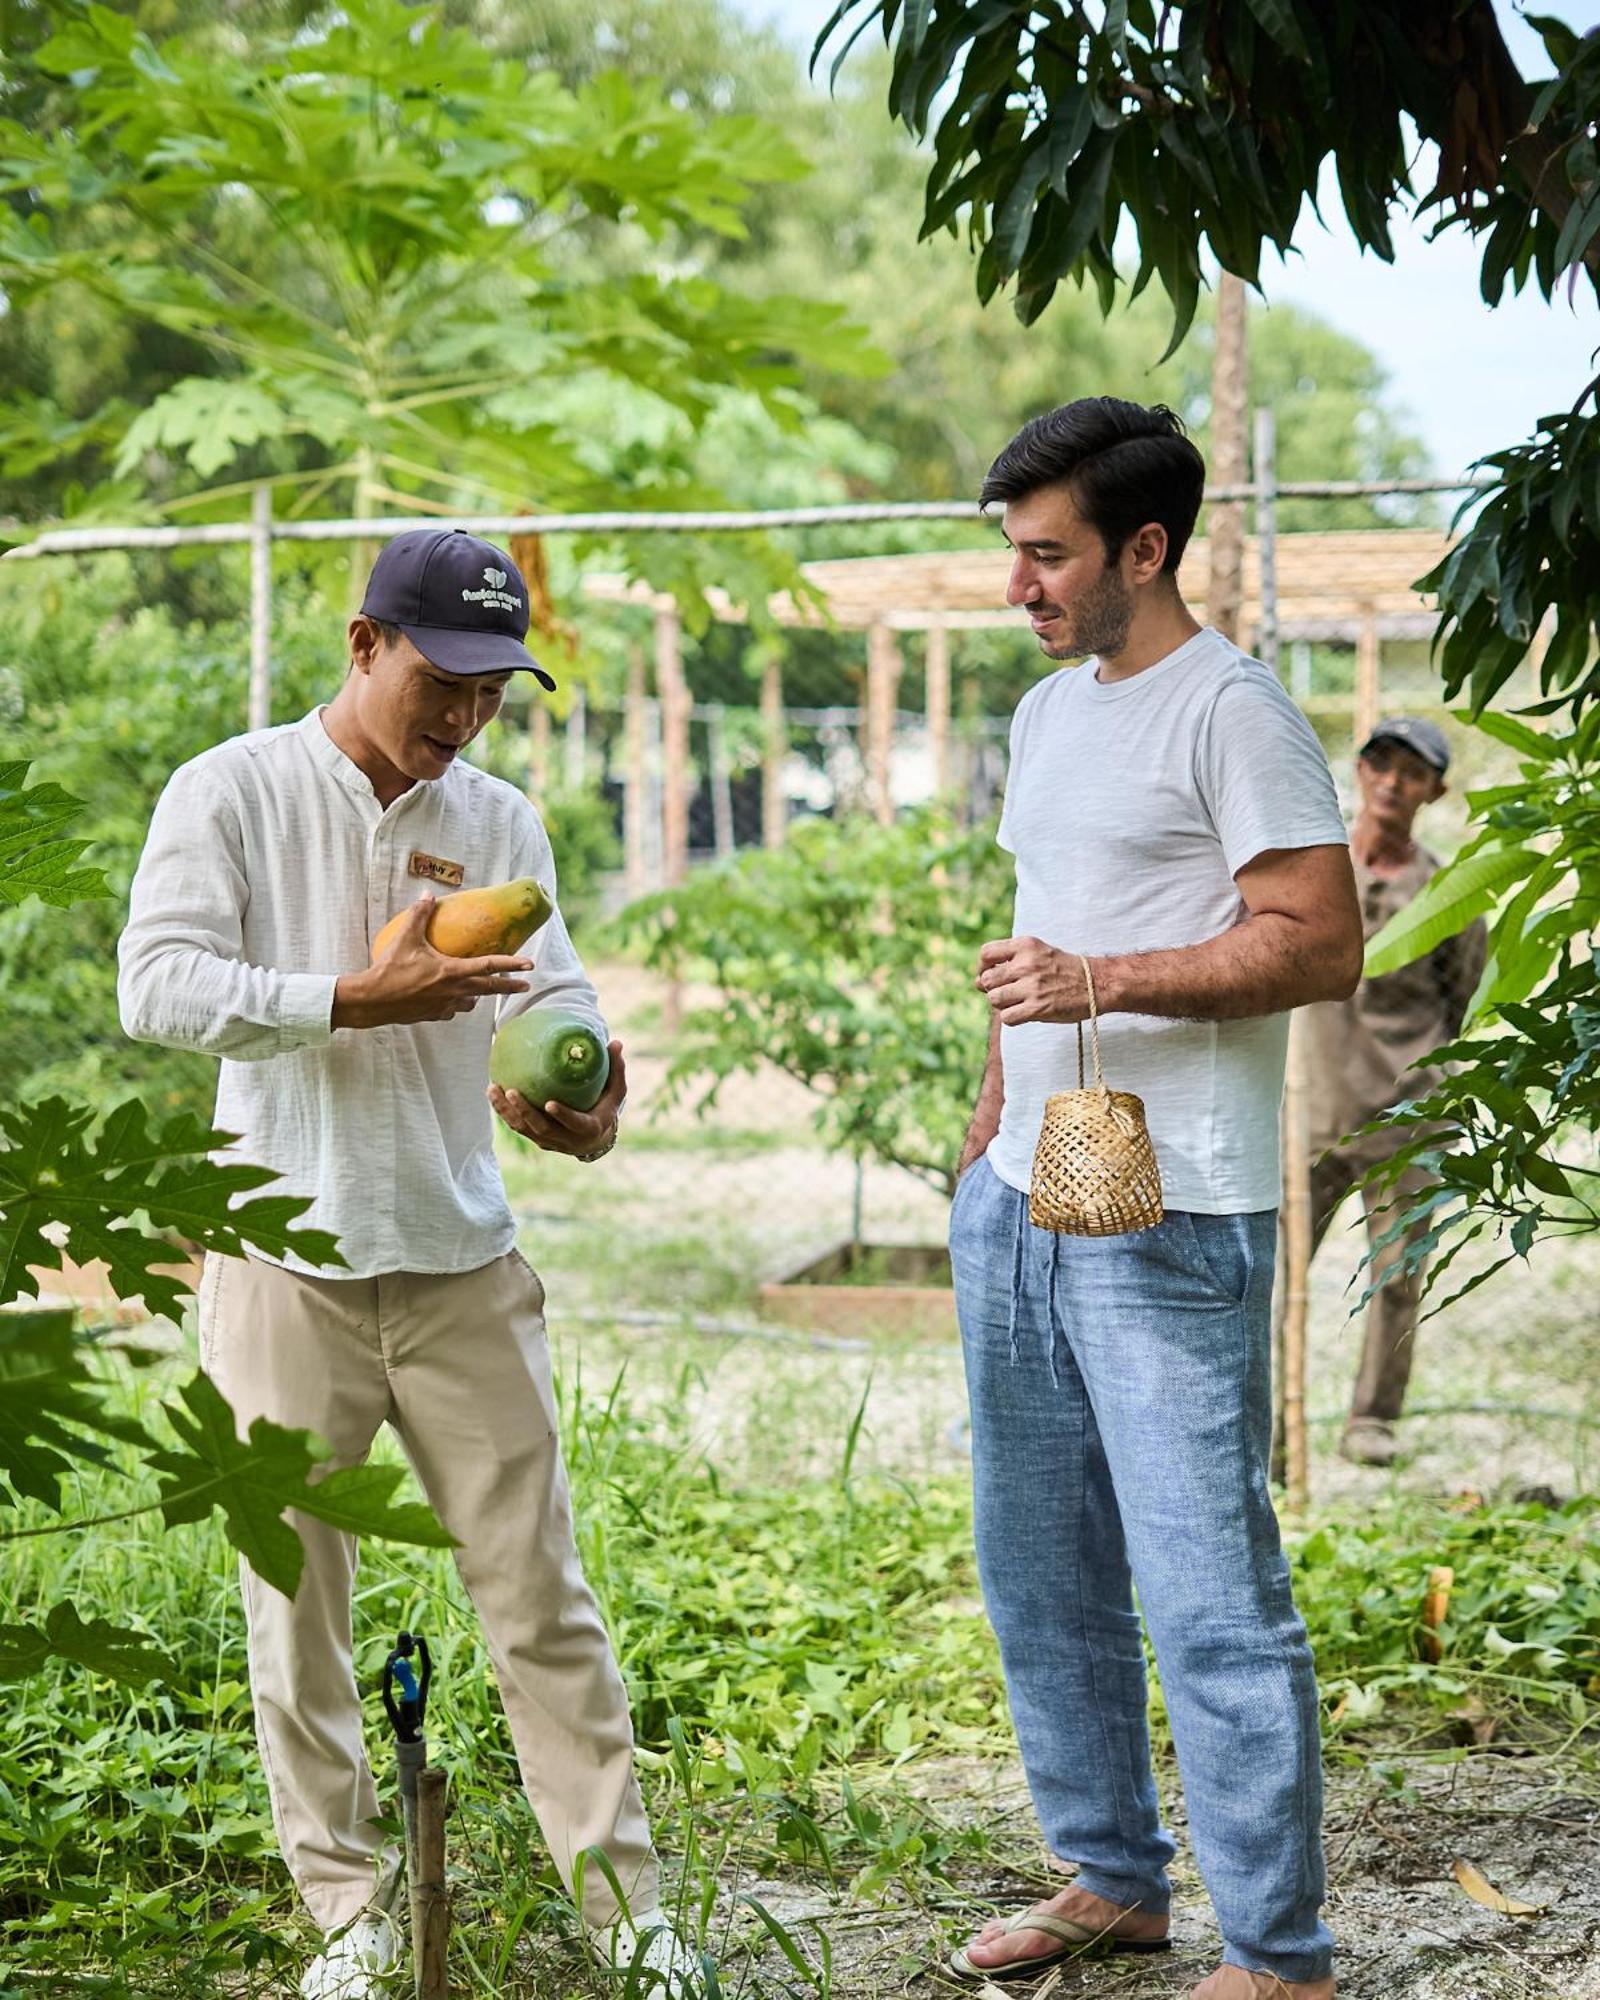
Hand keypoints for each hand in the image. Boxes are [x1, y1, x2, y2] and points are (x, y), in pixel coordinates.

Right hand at [333, 893, 532, 1028]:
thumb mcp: (405, 938)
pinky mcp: (433, 1015)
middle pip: (489, 989)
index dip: (511, 964)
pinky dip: (455, 1004)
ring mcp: (444, 1006)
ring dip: (478, 995)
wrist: (372, 1001)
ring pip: (471, 1002)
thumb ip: (419, 915)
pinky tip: (450, 1000)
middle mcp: (453, 991)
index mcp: (452, 972)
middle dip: (509, 987)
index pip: (489, 966)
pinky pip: (451, 1010)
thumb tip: (429, 895)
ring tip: (482, 990)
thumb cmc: (389, 969)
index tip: (529, 965)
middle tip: (526, 986)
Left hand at [488, 1040, 626, 1157]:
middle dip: (525, 1111)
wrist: (594, 1139)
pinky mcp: (536, 1138)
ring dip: (507, 1111)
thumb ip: (616, 1069)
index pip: (575, 1123)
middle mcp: (566, 1138)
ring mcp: (548, 1140)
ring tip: (493, 1089)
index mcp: (588, 1128)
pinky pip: (516, 1126)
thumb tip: (616, 1042)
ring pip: (524, 1129)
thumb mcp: (616, 1092)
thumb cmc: (605, 1109)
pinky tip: (493, 1093)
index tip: (550, 1103)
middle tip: (512, 1091)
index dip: (563, 1115)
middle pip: (542, 1128)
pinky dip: (503, 1111)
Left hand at [976, 936, 1092, 1026]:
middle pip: (986, 980)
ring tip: (1018, 1002)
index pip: (986, 953)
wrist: (1097, 983)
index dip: (983, 967)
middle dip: (993, 989)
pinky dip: (1012, 1018)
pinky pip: (1007, 1017)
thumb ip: (1009, 961)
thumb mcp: (1038, 953)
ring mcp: (1032, 986)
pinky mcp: (1038, 1008)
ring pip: (993, 999)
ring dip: (1002, 1004)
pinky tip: (1025, 1013)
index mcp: (1025, 945)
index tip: (992, 975)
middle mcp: (1026, 963)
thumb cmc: (1064, 969)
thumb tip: (976, 982)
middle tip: (1009, 992)